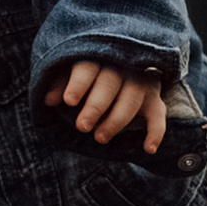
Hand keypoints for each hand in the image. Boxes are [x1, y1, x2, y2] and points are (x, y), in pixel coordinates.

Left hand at [45, 62, 167, 152]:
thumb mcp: (71, 72)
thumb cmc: (89, 71)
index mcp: (97, 57)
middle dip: (96, 106)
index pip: (87, 68)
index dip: (78, 84)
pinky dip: (156, 131)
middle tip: (81, 127)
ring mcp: (140, 81)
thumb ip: (61, 83)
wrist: (123, 63)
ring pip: (132, 99)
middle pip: (110, 84)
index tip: (68, 101)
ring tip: (99, 138)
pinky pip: (158, 114)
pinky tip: (148, 148)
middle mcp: (121, 66)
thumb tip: (48, 100)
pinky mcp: (153, 97)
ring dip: (117, 120)